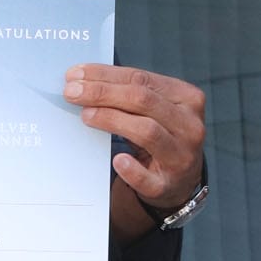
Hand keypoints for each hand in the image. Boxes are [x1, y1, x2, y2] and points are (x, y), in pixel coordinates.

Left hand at [65, 65, 205, 215]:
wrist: (180, 180)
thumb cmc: (161, 136)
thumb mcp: (156, 110)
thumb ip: (130, 94)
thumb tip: (84, 80)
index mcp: (187, 98)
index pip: (142, 79)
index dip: (106, 75)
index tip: (75, 74)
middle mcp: (189, 125)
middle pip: (143, 101)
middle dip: (102, 93)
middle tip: (72, 93)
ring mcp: (181, 156)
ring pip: (146, 131)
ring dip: (112, 120)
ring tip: (86, 115)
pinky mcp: (167, 185)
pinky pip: (147, 177)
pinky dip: (131, 169)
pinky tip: (117, 160)